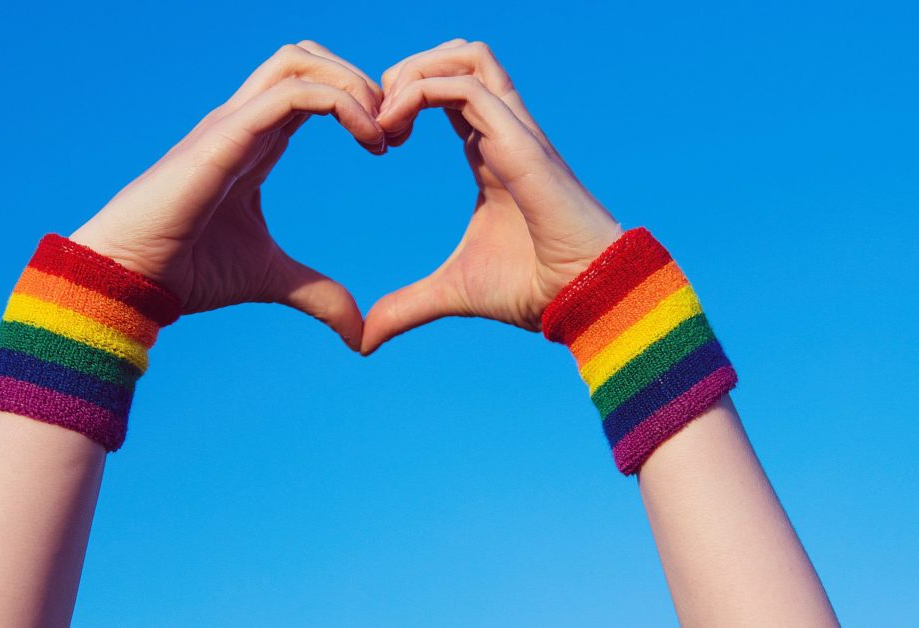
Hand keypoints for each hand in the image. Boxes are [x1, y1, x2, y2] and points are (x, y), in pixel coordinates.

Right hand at [70, 41, 385, 349]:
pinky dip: (340, 103)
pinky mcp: (224, 136)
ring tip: (381, 134)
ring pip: (298, 61)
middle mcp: (244, 122)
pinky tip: (369, 143)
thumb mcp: (272, 280)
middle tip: (392, 132)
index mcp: (256, 142)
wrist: (130, 280)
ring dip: (353, 85)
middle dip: (360, 81)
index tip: (389, 146)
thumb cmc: (187, 272)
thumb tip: (359, 332)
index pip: (310, 89)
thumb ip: (318, 295)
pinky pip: (291, 94)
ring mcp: (231, 124)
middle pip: (307, 59)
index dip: (358, 103)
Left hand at [361, 40, 622, 354]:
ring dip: (414, 72)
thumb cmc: (533, 290)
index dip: (405, 98)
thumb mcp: (452, 292)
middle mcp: (505, 132)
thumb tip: (364, 339)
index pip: (449, 91)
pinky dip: (421, 92)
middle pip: (458, 56)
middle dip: (406, 71)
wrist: (586, 299)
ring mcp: (516, 131)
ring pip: (467, 55)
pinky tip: (395, 133)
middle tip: (375, 118)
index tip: (375, 140)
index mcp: (490, 152)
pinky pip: (468, 85)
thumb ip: (407, 307)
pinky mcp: (521, 141)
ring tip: (384, 118)